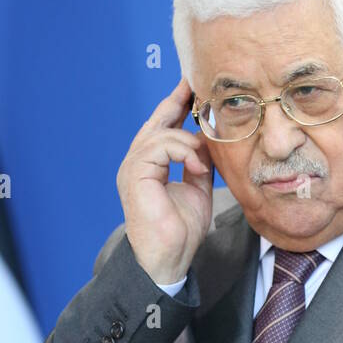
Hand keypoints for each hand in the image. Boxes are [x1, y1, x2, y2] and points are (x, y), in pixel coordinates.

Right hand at [116, 77, 214, 285]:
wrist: (169, 258)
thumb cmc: (180, 231)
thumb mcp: (198, 189)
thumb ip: (199, 164)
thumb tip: (209, 141)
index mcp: (150, 165)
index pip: (163, 128)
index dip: (177, 106)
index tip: (194, 89)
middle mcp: (137, 162)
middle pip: (157, 121)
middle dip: (177, 101)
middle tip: (195, 84)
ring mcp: (133, 167)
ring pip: (162, 133)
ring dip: (190, 143)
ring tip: (203, 164)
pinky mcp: (135, 173)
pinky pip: (161, 145)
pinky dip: (184, 152)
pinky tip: (197, 168)